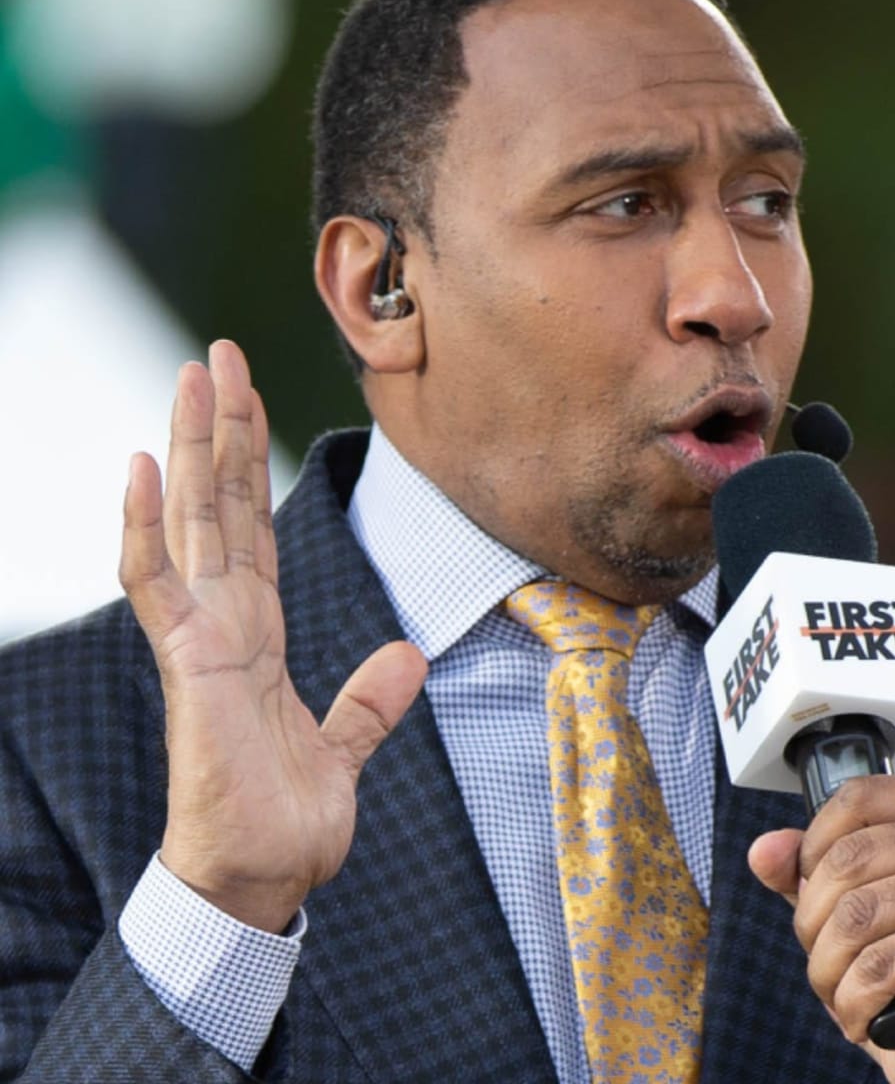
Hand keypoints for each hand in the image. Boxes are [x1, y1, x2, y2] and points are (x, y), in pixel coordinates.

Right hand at [119, 340, 426, 932]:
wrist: (263, 883)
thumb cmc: (286, 821)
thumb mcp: (345, 748)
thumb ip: (369, 702)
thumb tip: (407, 655)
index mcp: (260, 633)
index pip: (254, 529)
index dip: (253, 465)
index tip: (251, 401)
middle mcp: (227, 623)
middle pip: (222, 506)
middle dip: (222, 428)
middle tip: (217, 354)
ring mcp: (202, 639)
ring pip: (194, 523)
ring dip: (192, 448)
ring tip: (191, 379)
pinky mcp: (190, 667)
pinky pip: (160, 585)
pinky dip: (149, 527)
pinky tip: (144, 469)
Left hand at [748, 777, 894, 1083]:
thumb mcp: (849, 906)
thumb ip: (804, 871)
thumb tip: (764, 849)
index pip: (860, 797)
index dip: (815, 842)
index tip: (809, 884)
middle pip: (850, 857)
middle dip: (813, 919)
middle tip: (824, 957)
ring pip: (857, 914)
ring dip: (828, 966)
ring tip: (839, 990)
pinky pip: (879, 965)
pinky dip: (853, 1001)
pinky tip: (863, 1016)